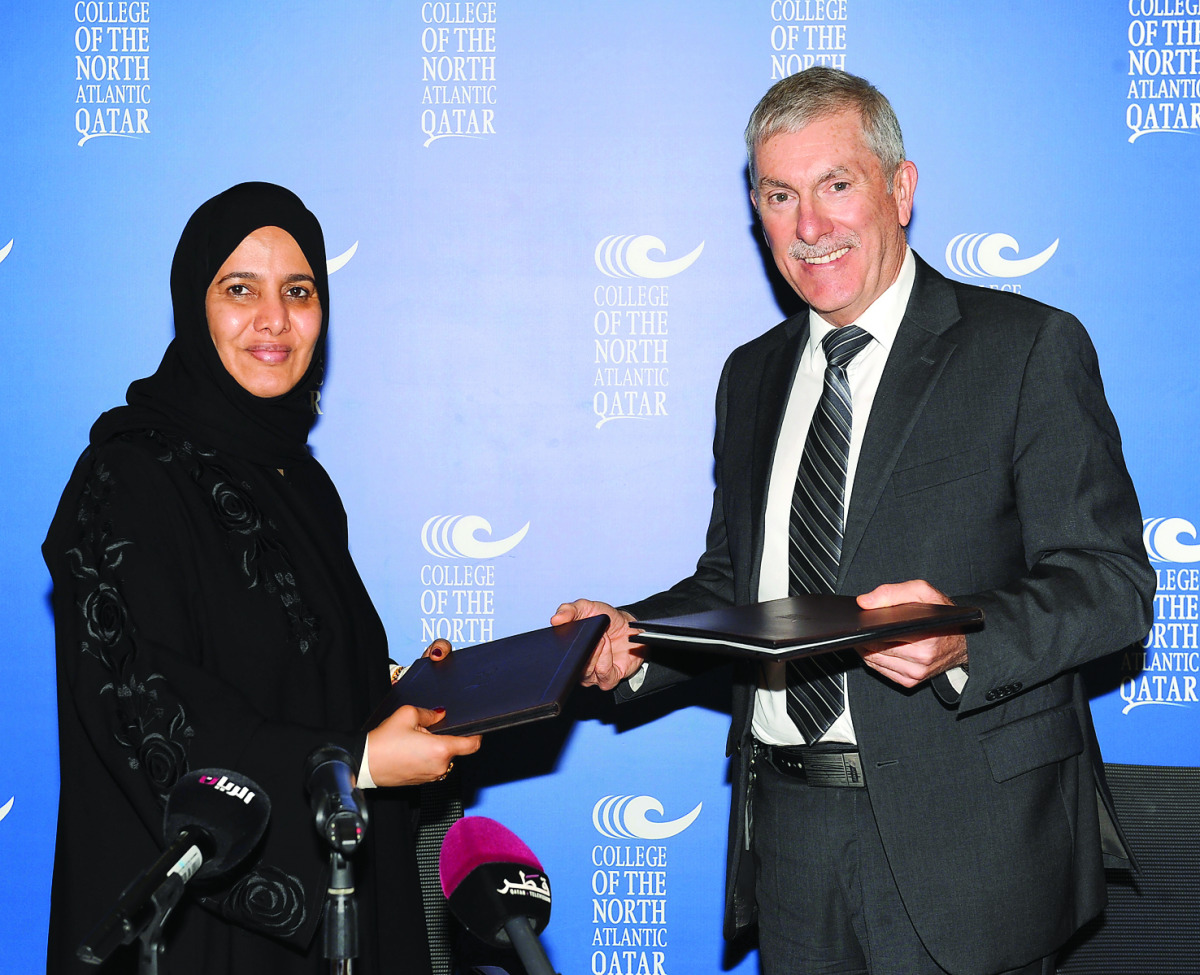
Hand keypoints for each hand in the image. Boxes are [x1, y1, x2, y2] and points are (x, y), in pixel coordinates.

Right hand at [367, 639, 480, 786]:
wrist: (364, 764)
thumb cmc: (383, 742)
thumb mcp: (407, 715)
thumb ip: (430, 713)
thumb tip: (440, 714)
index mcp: (441, 750)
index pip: (472, 745)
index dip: (476, 734)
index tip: (475, 728)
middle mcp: (439, 767)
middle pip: (454, 749)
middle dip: (444, 738)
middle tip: (424, 731)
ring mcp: (430, 777)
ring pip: (442, 758)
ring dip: (435, 749)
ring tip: (413, 742)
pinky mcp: (421, 782)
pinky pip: (432, 766)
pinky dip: (426, 758)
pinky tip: (409, 751)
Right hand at [552, 598, 645, 690]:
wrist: (630, 626)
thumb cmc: (606, 619)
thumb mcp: (586, 607)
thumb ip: (569, 610)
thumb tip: (555, 619)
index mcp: (569, 652)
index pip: (557, 659)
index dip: (557, 649)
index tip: (563, 634)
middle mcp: (578, 666)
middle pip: (570, 667)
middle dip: (578, 651)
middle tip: (586, 636)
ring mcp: (592, 675)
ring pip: (586, 672)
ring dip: (594, 653)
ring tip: (601, 637)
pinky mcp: (609, 679)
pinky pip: (603, 674)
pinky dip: (605, 657)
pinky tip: (607, 644)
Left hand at [855, 580, 967, 687]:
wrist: (963, 641)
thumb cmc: (943, 614)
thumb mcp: (923, 592)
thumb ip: (892, 592)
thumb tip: (864, 602)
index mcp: (925, 637)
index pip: (881, 635)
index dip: (865, 628)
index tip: (859, 622)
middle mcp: (921, 659)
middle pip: (874, 649)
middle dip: (864, 637)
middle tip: (861, 626)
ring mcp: (916, 674)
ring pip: (874, 662)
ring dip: (866, 649)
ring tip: (867, 635)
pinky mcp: (911, 682)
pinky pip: (881, 671)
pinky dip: (874, 660)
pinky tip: (877, 647)